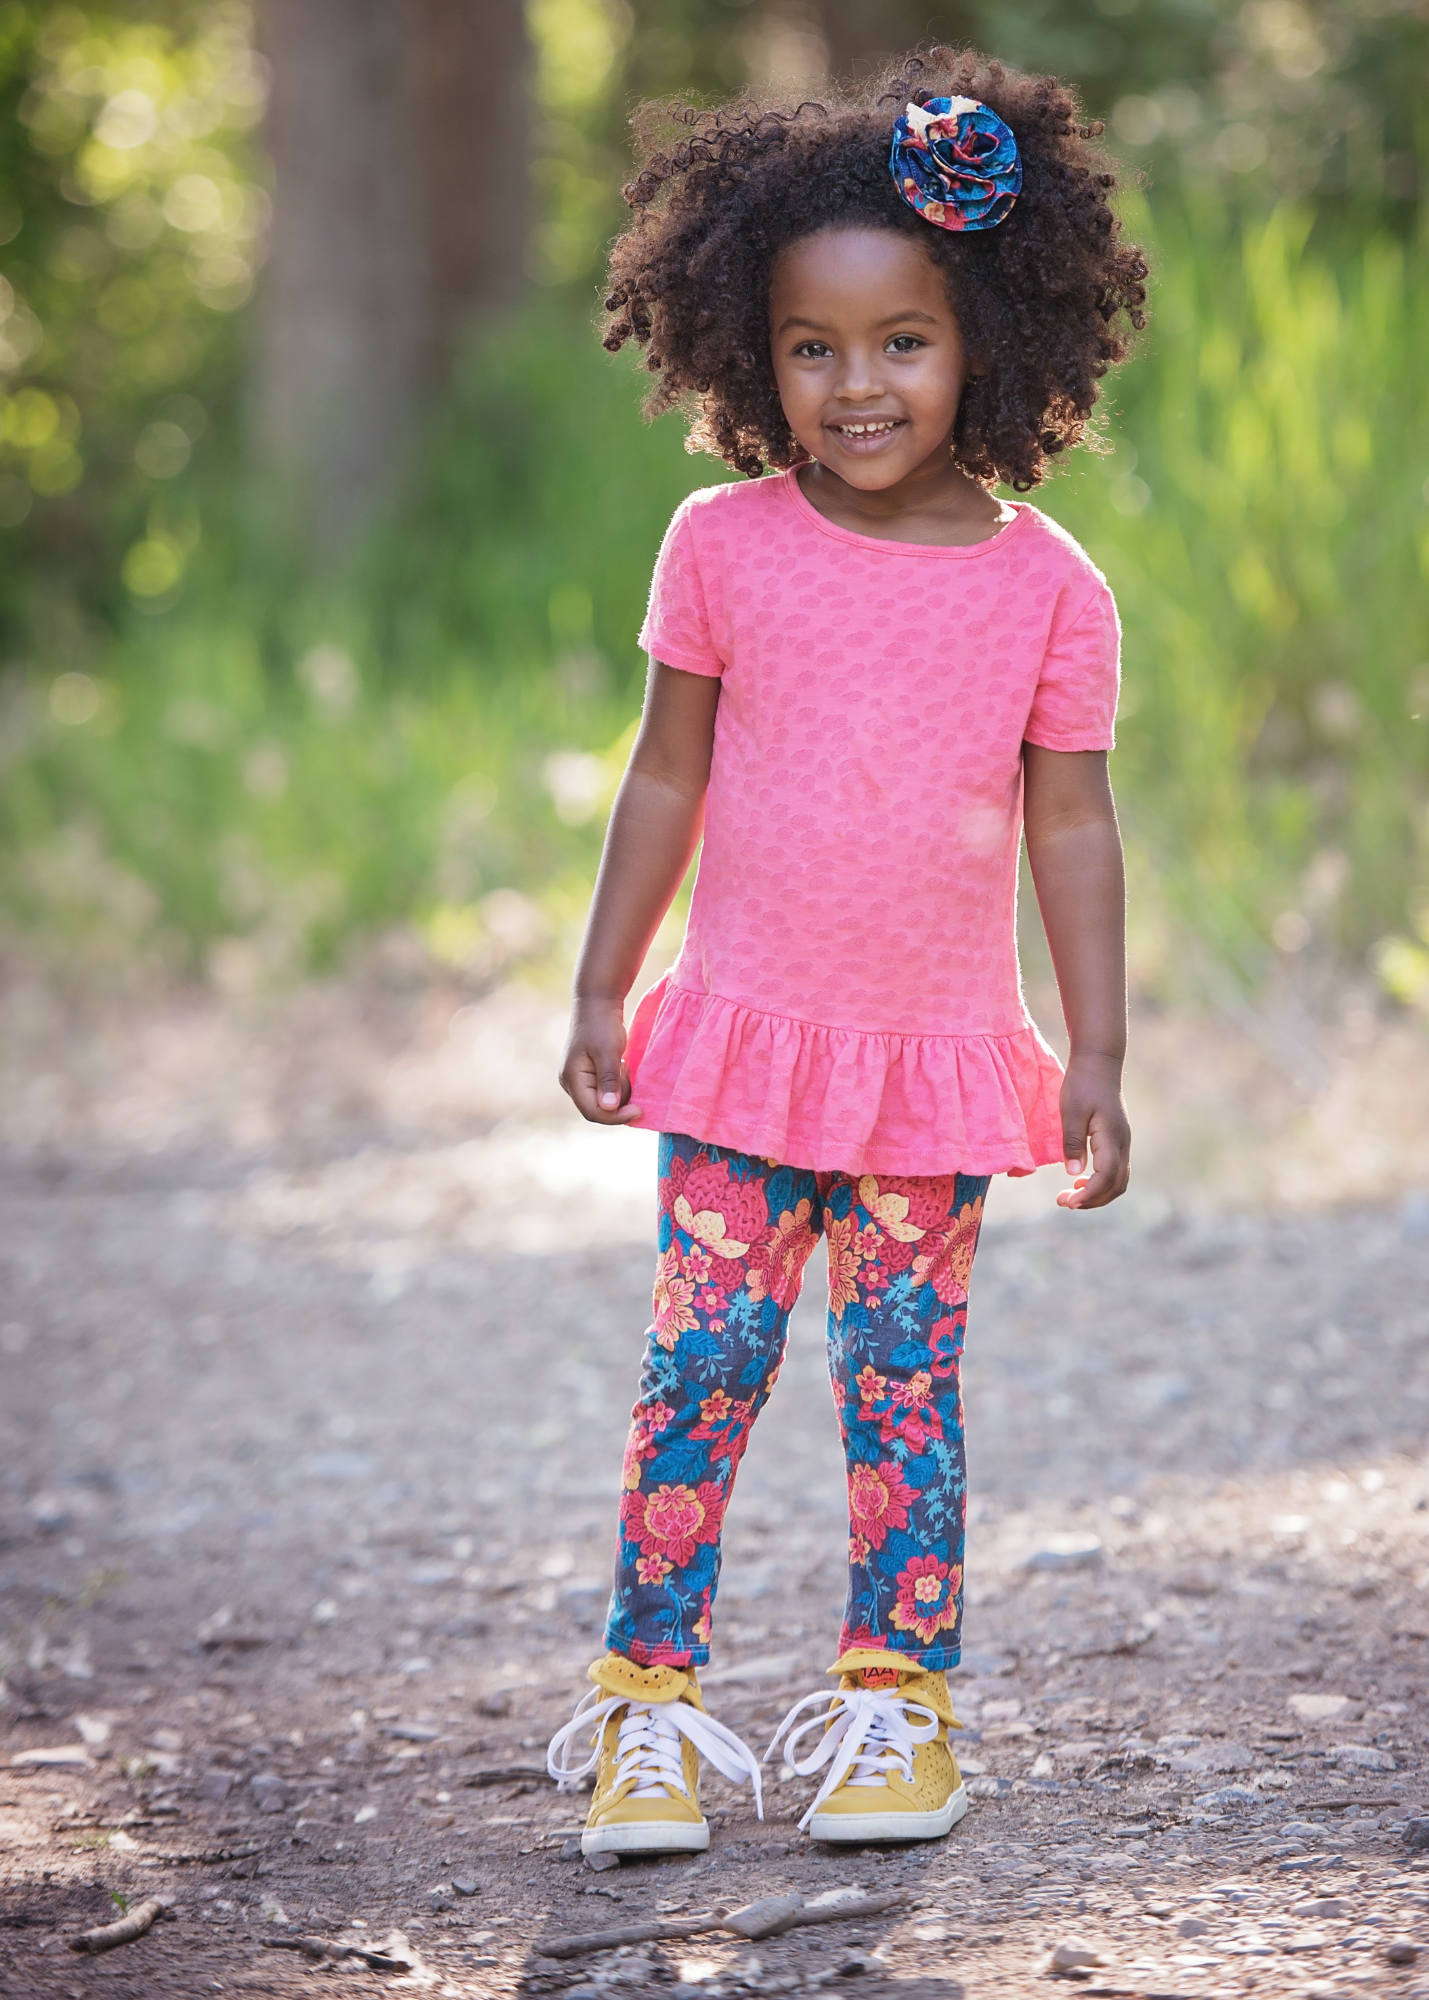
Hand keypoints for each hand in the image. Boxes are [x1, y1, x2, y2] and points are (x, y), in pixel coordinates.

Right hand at [560, 999, 642, 1124]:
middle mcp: (572, 1084)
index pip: (593, 1112)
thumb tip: (609, 1108)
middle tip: (626, 1072)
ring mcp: (580, 1080)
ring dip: (620, 1088)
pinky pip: (607, 1090)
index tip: (639, 1110)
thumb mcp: (608, 1051)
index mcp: (572, 1079)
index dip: (616, 1117)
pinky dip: (618, 1082)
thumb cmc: (602, 1025)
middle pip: (599, 1109)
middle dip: (619, 1099)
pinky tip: (620, 1064)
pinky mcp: (590, 1076)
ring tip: (622, 1064)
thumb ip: (608, 1081)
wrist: (598, 1003)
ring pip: (606, 1101)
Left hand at [1055, 1053, 1129, 1209]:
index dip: (1089, 1194)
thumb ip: (1073, 1142)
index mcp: (1112, 1137)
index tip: (1068, 1201)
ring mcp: (1123, 1142)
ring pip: (1119, 1180)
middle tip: (1064, 1202)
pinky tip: (1081, 1180)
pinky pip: (1116, 1170)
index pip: (1106, 1177)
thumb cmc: (1082, 1083)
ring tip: (1071, 1195)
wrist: (1099, 1062)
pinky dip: (1101, 1183)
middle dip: (1092, 1200)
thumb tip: (1074, 1173)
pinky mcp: (1118, 1140)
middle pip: (1116, 1185)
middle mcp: (1122, 1143)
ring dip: (1097, 1194)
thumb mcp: (1071, 1111)